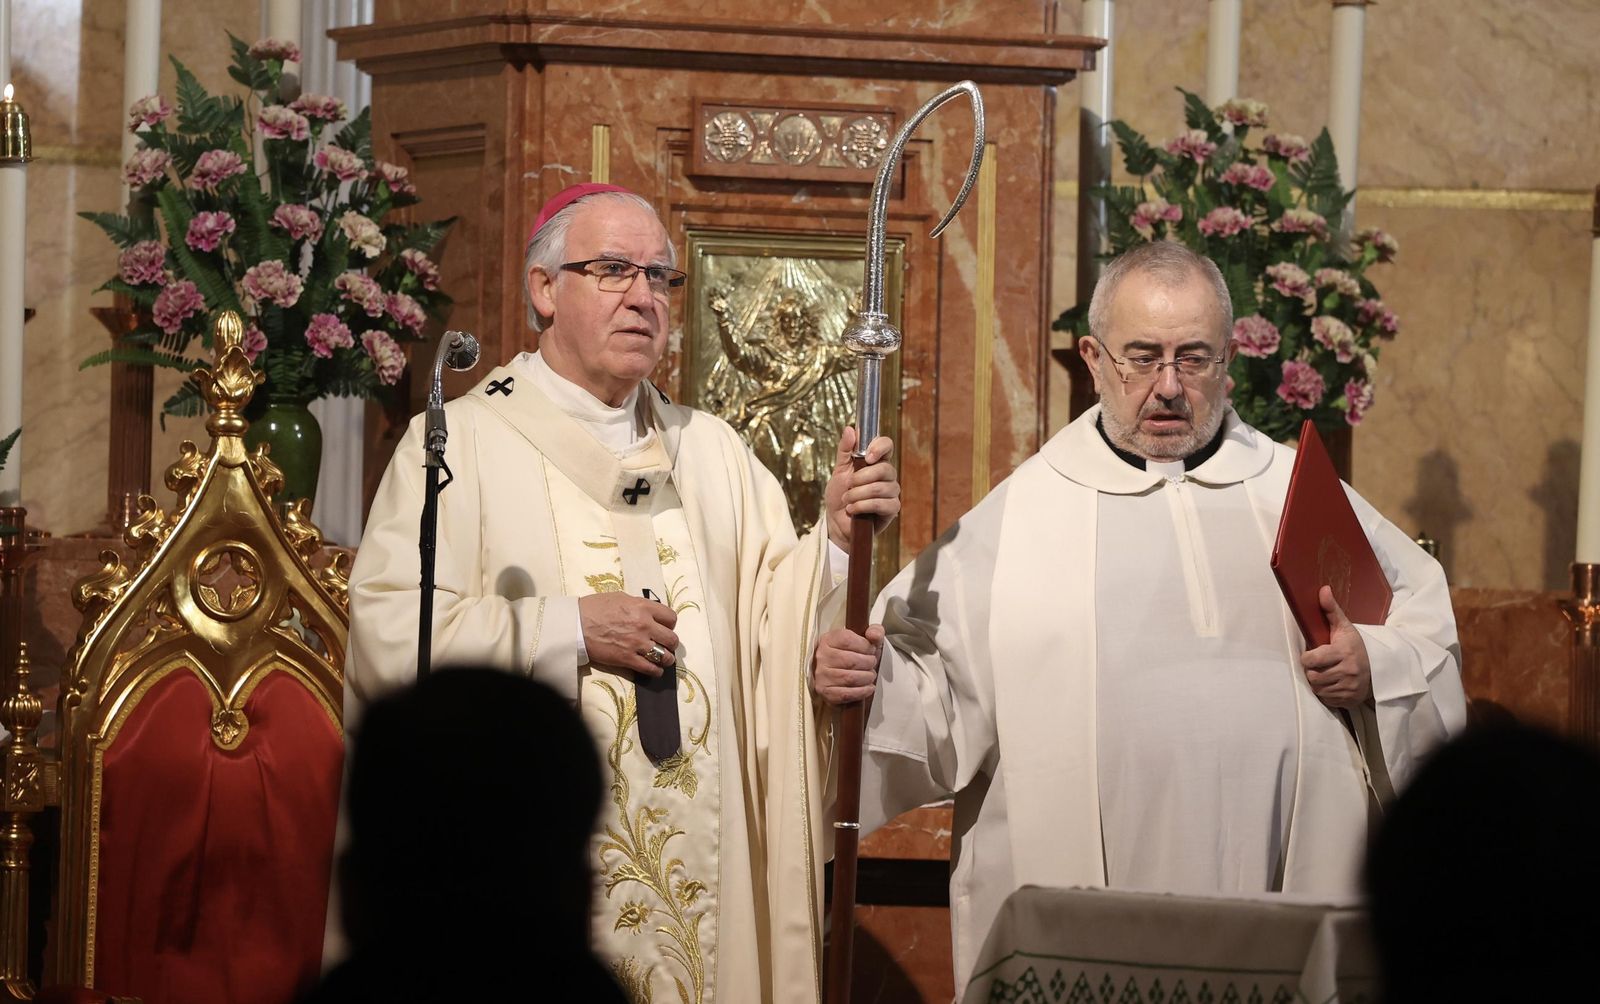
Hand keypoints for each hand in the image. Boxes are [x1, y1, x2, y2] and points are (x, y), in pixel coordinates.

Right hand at [579, 592, 678, 678]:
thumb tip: (648, 611)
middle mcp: (644, 625)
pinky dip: (655, 671)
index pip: (671, 618)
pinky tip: (655, 670)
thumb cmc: (594, 608)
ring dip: (666, 658)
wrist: (575, 624)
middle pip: (671, 638)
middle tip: (665, 644)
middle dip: (670, 642)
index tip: (665, 628)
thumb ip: (638, 605)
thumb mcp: (620, 597)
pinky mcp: (627, 659)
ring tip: (663, 659)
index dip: (670, 624)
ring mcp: (636, 643)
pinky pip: (650, 668)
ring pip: (664, 655)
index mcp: (643, 607)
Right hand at [812, 625, 882, 705]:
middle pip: (851, 660)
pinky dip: (862, 691)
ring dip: (867, 678)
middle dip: (868, 664)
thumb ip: (875, 632)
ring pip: (850, 678)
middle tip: (872, 665)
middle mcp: (822, 656)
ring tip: (870, 676)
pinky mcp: (824, 691)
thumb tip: (874, 635)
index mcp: (829, 639)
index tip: (871, 651)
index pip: (847, 640)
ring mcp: (821, 674)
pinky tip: (868, 687)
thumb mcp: (868, 641)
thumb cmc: (857, 656)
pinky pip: (846, 693)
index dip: (865, 646)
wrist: (846, 677)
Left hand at [825, 426, 900, 550]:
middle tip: (848, 486)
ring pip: (880, 488)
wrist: (836, 522)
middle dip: (860, 479)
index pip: (887, 445)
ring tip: (847, 501)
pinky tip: (853, 510)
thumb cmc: (839, 495)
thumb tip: (850, 429)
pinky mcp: (892, 509)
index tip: (866, 457)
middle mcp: (887, 476)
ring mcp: (891, 492)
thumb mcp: (838, 470)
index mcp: (876, 462)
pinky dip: (863, 506)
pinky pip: (882, 503)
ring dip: (858, 495)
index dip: (879, 447)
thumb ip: (845, 450)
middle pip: (884, 469)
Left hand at [1300, 586, 1372, 708]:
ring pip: (1318, 688)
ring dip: (1317, 682)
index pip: (1312, 660)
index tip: (1310, 655)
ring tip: (1323, 673)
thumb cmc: (1356, 646)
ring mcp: (1349, 687)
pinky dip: (1324, 693)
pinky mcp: (1349, 700)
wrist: (1380, 668)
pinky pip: (1326, 699)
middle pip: (1313, 676)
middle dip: (1311, 670)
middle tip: (1317, 665)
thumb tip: (1323, 589)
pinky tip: (1331, 683)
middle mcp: (1347, 672)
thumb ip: (1331, 610)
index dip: (1306, 658)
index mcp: (1344, 653)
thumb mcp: (1345, 627)